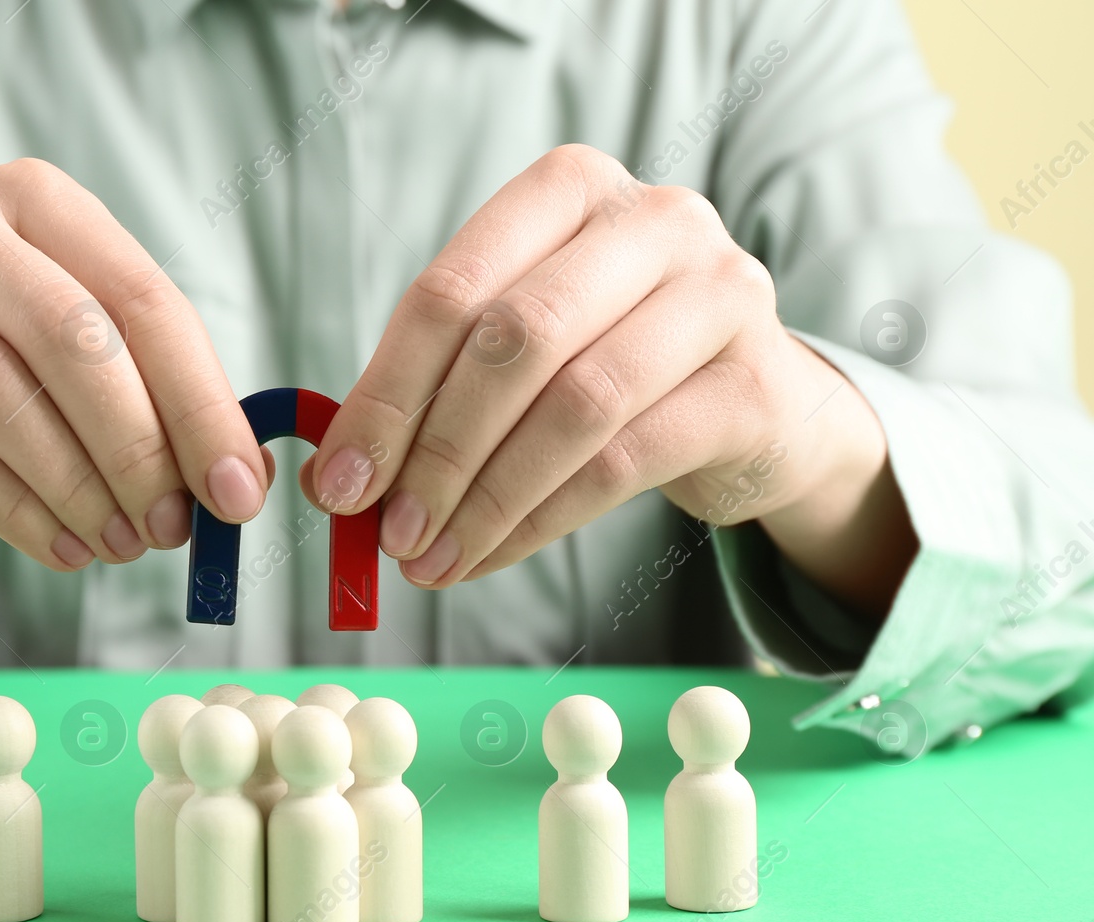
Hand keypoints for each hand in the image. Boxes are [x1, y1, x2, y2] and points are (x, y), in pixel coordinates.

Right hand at [0, 159, 269, 611]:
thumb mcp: (65, 359)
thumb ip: (150, 395)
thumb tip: (243, 479)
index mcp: (33, 199)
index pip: (142, 297)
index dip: (202, 403)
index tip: (240, 492)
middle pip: (72, 334)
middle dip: (139, 446)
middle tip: (172, 527)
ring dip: (77, 485)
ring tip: (120, 547)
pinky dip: (14, 508)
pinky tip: (60, 549)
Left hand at [306, 145, 912, 615]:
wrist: (759, 405)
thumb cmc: (613, 362)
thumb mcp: (523, 349)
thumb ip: (435, 388)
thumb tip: (336, 477)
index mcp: (570, 189)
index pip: (452, 290)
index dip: (386, 394)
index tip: (340, 482)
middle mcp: (653, 221)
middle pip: (513, 339)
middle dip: (436, 450)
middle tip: (389, 531)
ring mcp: (718, 295)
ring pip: (575, 403)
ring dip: (487, 497)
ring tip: (432, 558)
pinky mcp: (753, 385)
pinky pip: (626, 461)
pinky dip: (543, 519)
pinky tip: (493, 554)